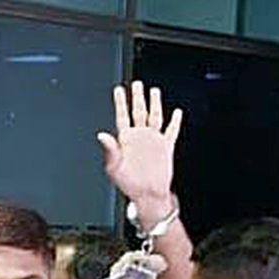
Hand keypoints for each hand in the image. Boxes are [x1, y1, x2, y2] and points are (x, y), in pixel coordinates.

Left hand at [97, 81, 182, 222]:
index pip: (122, 116)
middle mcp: (139, 137)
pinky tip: (176, 113)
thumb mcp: (115, 167)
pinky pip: (171, 131)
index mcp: (126, 140)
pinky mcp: (166, 147)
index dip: (121, 102)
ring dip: (154, 104)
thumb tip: (101, 135)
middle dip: (138, 97)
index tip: (119, 90)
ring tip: (154, 91)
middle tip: (136, 84)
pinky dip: (175, 121)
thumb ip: (110, 149)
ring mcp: (153, 141)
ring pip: (155, 117)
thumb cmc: (129, 184)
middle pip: (139, 112)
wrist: (148, 195)